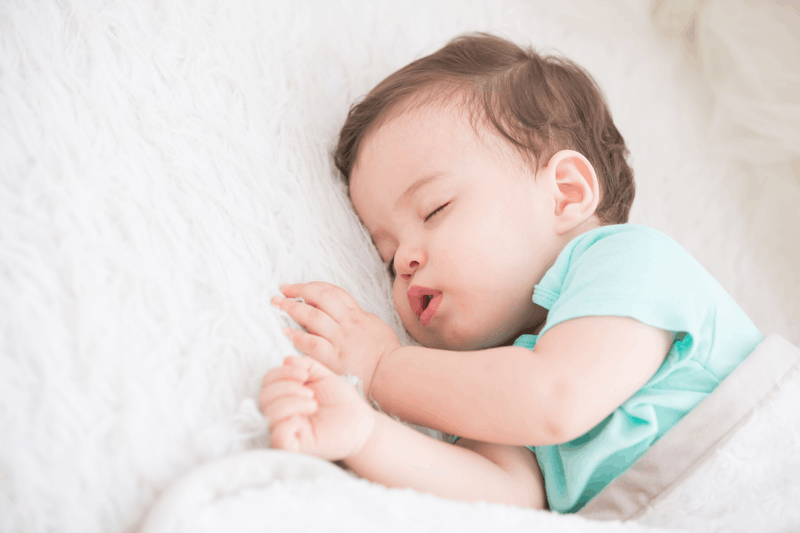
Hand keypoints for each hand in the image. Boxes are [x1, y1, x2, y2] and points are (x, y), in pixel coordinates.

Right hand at [260, 355, 375, 460]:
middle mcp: (282, 412)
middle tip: (310, 393)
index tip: (304, 374)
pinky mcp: (294, 447)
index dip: (281, 373)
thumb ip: (306, 365)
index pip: (268, 381)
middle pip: (264, 396)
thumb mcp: (324, 376)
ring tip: (313, 404)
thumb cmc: (341, 401)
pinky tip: (306, 418)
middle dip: (286, 388)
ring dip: (291, 402)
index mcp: (286, 395)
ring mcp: (286, 430)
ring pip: (269, 414)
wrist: (361, 422)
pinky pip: (277, 436)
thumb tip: (286, 359)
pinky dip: (287, 423)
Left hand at [272, 282, 400, 398]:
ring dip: (292, 308)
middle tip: (282, 290)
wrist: (393, 374)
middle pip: (320, 298)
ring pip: (313, 316)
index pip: (333, 292)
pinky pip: (312, 343)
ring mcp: (340, 340)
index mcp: (357, 315)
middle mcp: (347, 323)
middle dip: (298, 291)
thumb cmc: (387, 353)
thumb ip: (359, 317)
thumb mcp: (376, 326)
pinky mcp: (334, 358)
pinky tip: (285, 331)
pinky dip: (297, 335)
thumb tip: (345, 309)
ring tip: (278, 304)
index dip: (313, 286)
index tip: (298, 287)